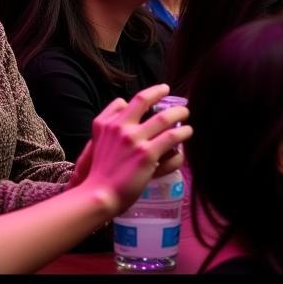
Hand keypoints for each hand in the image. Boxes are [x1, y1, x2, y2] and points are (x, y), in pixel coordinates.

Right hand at [67, 83, 191, 217]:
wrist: (100, 193)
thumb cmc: (99, 170)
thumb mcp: (96, 138)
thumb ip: (108, 120)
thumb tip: (123, 103)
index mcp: (108, 123)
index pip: (130, 101)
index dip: (151, 92)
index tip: (162, 90)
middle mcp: (121, 127)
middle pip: (146, 102)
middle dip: (163, 96)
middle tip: (178, 102)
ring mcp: (134, 140)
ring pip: (163, 119)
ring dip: (178, 114)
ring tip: (186, 116)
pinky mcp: (147, 155)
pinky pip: (170, 139)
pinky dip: (181, 133)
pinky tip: (187, 133)